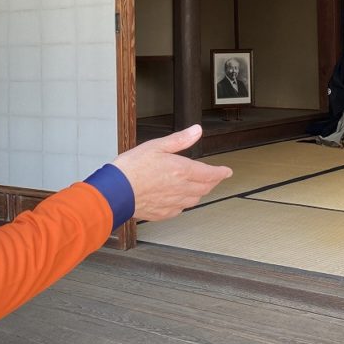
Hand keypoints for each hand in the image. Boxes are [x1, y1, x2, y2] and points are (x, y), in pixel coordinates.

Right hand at [112, 125, 231, 220]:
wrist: (115, 192)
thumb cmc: (132, 168)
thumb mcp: (156, 146)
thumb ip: (180, 140)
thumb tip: (196, 131)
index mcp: (182, 170)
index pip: (210, 173)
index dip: (221, 173)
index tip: (227, 171)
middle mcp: (181, 189)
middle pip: (205, 188)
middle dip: (213, 182)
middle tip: (216, 177)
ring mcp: (173, 203)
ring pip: (195, 199)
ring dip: (201, 192)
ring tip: (201, 187)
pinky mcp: (163, 213)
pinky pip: (181, 209)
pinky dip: (185, 202)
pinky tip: (180, 199)